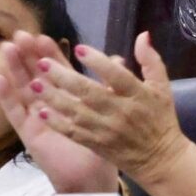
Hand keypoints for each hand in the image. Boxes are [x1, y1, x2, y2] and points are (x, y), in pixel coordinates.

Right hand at [0, 37, 117, 192]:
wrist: (94, 176)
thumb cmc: (104, 145)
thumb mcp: (110, 110)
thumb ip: (110, 85)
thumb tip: (118, 59)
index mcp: (69, 97)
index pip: (57, 70)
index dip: (49, 53)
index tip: (42, 36)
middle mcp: (51, 103)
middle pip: (36, 74)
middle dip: (28, 54)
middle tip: (20, 35)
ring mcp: (37, 117)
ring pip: (23, 88)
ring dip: (14, 68)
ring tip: (8, 48)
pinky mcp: (28, 132)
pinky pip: (15, 113)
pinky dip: (5, 96)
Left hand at [26, 34, 195, 190]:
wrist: (161, 160)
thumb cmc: (160, 118)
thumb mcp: (162, 87)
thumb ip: (150, 60)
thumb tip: (143, 35)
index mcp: (137, 95)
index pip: (116, 77)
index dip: (98, 62)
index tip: (78, 48)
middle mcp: (120, 112)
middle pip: (89, 93)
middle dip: (64, 77)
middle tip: (42, 63)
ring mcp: (106, 130)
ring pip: (76, 113)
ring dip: (54, 98)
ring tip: (34, 83)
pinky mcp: (96, 144)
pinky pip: (74, 133)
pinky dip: (57, 123)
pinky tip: (41, 111)